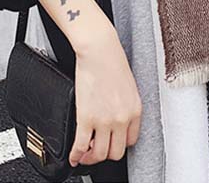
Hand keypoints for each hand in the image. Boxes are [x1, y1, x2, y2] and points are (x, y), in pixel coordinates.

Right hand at [68, 27, 142, 166]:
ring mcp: (104, 120)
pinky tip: (73, 155)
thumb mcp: (128, 86)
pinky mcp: (87, 118)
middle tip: (96, 151)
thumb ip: (126, 105)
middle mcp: (122, 118)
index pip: (131, 141)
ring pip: (99, 154)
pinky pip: (81, 145)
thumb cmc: (113, 61)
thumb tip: (117, 117)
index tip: (112, 143)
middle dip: (105, 154)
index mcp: (135, 110)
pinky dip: (76, 155)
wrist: (100, 49)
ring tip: (84, 154)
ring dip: (90, 158)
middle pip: (116, 152)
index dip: (119, 144)